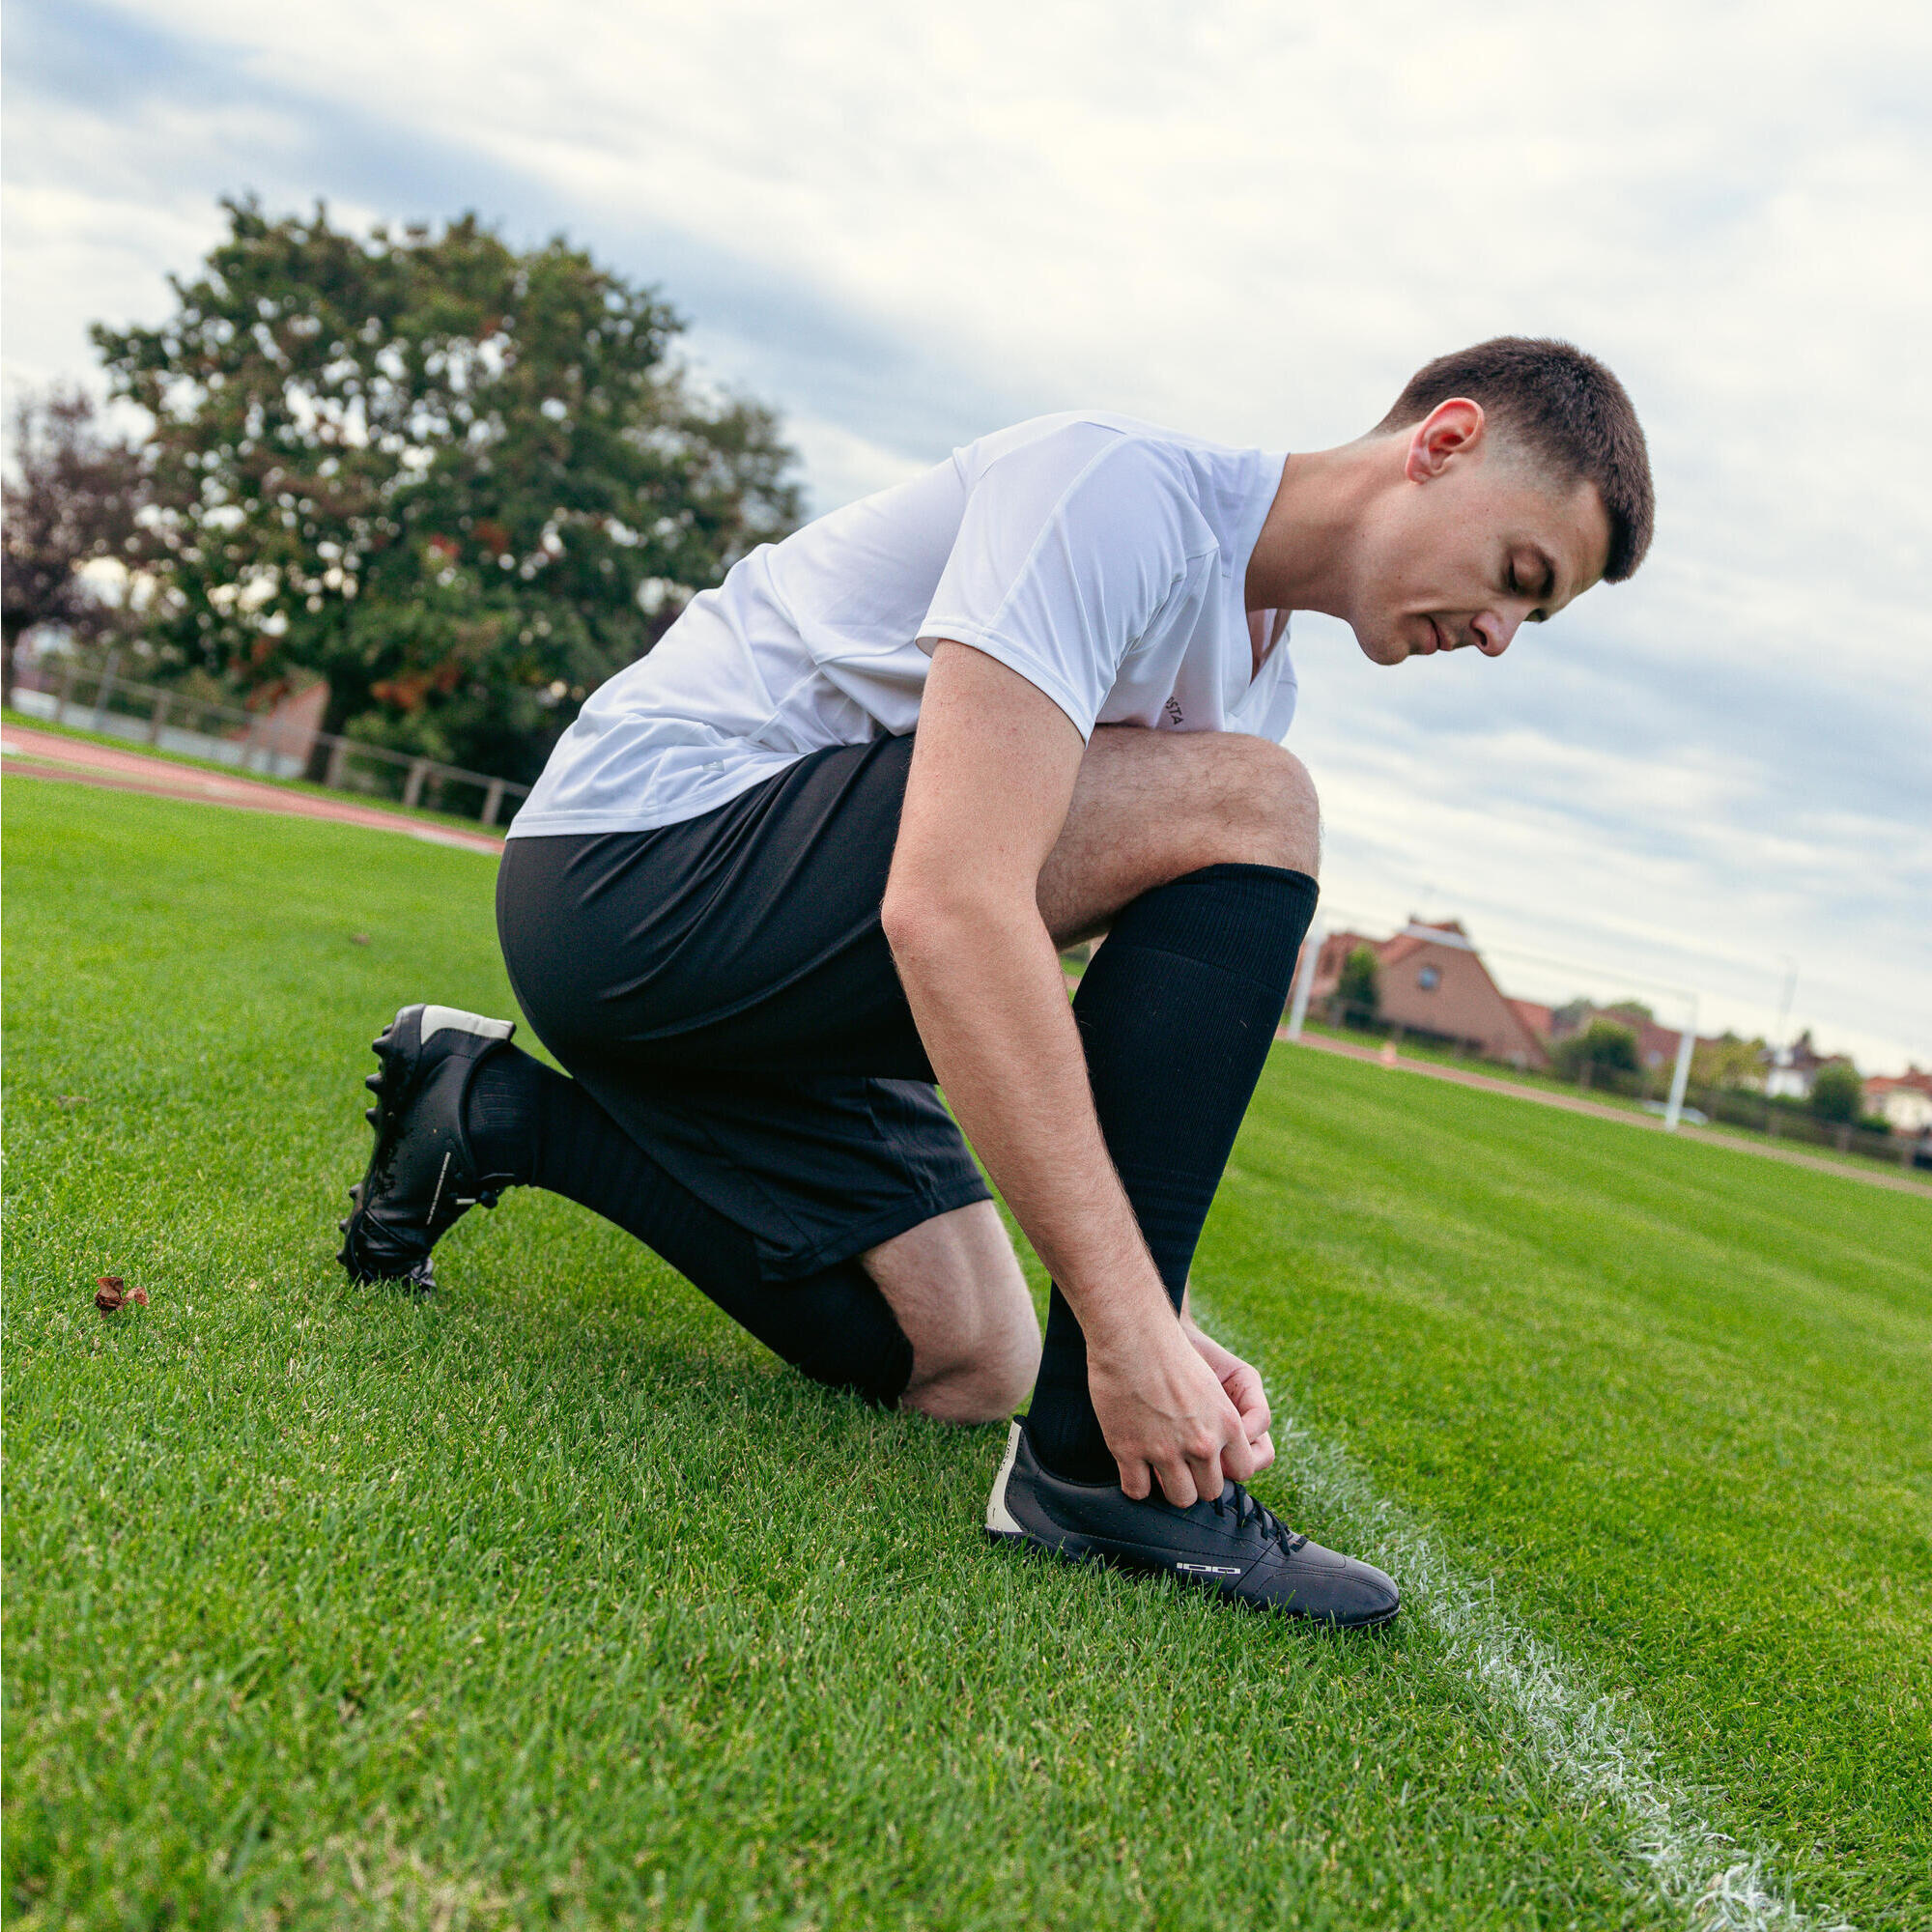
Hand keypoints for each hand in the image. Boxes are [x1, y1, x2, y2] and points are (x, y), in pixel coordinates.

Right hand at [1087, 1313, 1261, 1508]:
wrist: (1132, 1333)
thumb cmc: (1169, 1350)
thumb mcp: (1211, 1383)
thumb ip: (1221, 1419)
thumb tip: (1216, 1450)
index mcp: (1228, 1424)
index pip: (1243, 1471)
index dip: (1225, 1468)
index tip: (1211, 1460)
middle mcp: (1201, 1443)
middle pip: (1210, 1491)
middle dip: (1197, 1482)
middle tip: (1181, 1466)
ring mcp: (1165, 1450)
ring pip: (1179, 1497)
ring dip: (1169, 1488)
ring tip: (1157, 1471)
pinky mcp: (1129, 1451)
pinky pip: (1137, 1491)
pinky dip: (1135, 1485)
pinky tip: (1132, 1469)